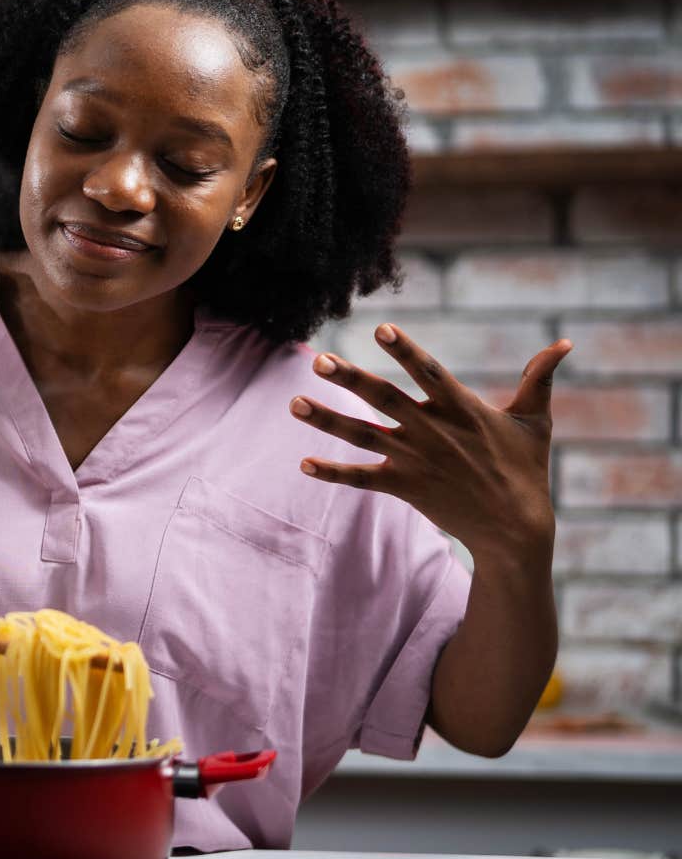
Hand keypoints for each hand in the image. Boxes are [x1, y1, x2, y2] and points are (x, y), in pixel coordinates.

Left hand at [290, 322, 571, 564]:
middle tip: (318, 361)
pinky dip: (333, 473)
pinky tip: (303, 463)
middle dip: (350, 380)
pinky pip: (362, 479)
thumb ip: (540, 379)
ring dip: (327, 420)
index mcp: (462, 409)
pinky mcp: (405, 488)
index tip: (381, 329)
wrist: (516, 529)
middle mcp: (434, 432)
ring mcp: (416, 460)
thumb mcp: (535, 421)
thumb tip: (565, 343)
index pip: (429, 373)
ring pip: (363, 436)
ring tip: (294, 402)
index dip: (407, 351)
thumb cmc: (526, 469)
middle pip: (384, 400)